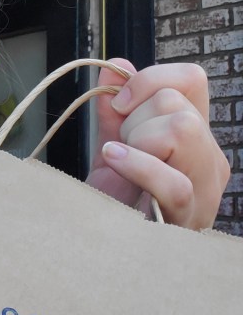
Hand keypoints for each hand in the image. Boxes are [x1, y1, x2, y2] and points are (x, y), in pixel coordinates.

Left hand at [86, 58, 229, 229]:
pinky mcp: (188, 216)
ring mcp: (204, 189)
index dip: (151, 79)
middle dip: (135, 119)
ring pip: (182, 130)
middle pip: (178, 104)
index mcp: (194, 135)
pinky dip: (137, 165)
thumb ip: (116, 110)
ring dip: (138, 142)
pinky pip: (172, 181)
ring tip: (121, 163)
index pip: (192, 79)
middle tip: (121, 149)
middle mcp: (208, 157)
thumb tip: (115, 66)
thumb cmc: (117, 201)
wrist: (107, 248)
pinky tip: (113, 162)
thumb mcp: (114, 148)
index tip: (121, 103)